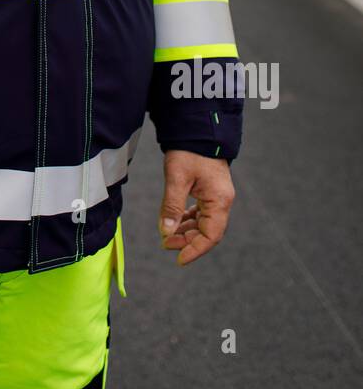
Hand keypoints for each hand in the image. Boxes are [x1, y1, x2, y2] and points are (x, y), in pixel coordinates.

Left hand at [158, 151, 234, 265]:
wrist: (198, 128)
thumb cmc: (189, 151)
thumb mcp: (176, 178)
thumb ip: (172, 206)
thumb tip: (166, 231)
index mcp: (219, 200)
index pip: (210, 236)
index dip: (195, 250)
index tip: (178, 259)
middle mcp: (222, 201)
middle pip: (207, 232)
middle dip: (187, 241)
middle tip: (165, 244)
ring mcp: (217, 196)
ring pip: (204, 223)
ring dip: (186, 231)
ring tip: (167, 235)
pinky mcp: (211, 191)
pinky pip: (202, 212)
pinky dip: (188, 219)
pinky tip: (176, 221)